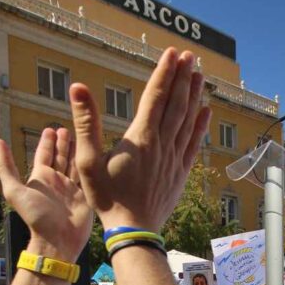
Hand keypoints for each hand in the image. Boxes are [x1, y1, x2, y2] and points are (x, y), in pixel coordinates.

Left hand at [0, 127, 92, 261]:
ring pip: (75, 164)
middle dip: (63, 142)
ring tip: (81, 138)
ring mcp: (71, 188)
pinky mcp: (84, 195)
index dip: (47, 141)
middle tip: (66, 128)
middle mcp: (56, 180)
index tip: (51, 128)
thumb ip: (5, 166)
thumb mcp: (14, 190)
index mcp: (41, 177)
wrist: (57, 239)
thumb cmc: (35, 216)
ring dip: (77, 151)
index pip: (44, 154)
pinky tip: (95, 156)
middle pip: (60, 156)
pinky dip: (90, 165)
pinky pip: (88, 176)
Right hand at [70, 48, 209, 232]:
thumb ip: (85, 122)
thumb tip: (78, 88)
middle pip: (176, 103)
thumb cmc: (106, 198)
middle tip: (190, 56)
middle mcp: (162, 144)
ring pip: (188, 120)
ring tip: (199, 75)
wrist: (133, 230)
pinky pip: (193, 143)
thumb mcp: (87, 161)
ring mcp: (174, 158)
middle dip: (183, 77)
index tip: (172, 53)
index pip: (155, 96)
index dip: (165, 72)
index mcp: (140, 138)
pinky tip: (206, 111)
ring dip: (194, 95)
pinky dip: (200, 125)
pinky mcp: (180, 172)